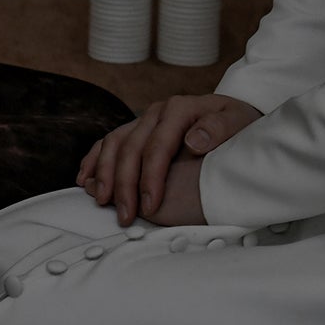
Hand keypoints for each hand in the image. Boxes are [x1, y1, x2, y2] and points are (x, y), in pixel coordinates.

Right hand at [76, 93, 262, 225]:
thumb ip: (219, 129)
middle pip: (130, 148)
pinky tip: (85, 180)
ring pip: (114, 144)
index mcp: (179, 109)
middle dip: (124, 185)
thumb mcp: (238, 122)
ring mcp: (144, 120)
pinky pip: (109, 143)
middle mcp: (157, 112)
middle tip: (124, 215)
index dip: (150, 178)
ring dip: (104, 174)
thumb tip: (192, 141)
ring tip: (102, 201)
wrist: (235, 112)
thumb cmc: (238, 122)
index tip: (149, 206)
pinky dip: (94, 160)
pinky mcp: (137, 129)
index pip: (157, 147)